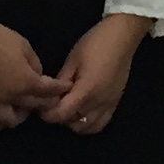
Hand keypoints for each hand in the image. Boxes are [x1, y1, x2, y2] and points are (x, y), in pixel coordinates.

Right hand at [0, 20, 61, 131]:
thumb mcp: (23, 45)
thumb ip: (34, 64)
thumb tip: (37, 76)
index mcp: (25, 81)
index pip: (48, 92)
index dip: (59, 89)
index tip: (65, 87)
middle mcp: (10, 97)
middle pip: (33, 108)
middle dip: (44, 103)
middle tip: (46, 98)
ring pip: (10, 122)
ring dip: (19, 116)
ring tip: (20, 108)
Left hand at [42, 14, 146, 136]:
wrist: (122, 36)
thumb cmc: (95, 43)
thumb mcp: (73, 60)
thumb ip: (61, 81)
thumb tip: (50, 96)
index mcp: (86, 90)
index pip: (62, 114)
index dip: (48, 114)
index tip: (41, 105)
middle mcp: (99, 102)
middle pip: (73, 124)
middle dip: (60, 118)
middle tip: (54, 104)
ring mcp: (109, 104)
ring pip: (88, 128)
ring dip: (74, 122)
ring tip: (69, 107)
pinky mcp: (116, 102)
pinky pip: (101, 123)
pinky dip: (89, 123)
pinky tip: (83, 111)